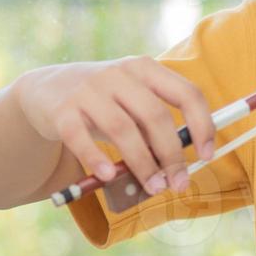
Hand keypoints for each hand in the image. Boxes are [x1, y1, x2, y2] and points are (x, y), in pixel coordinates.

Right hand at [18, 57, 215, 195]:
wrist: (48, 88)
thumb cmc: (104, 101)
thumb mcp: (132, 101)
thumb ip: (155, 125)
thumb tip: (180, 165)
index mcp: (144, 69)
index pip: (185, 93)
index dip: (202, 125)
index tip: (207, 155)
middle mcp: (118, 74)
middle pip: (155, 116)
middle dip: (172, 155)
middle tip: (179, 183)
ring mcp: (88, 90)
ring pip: (122, 129)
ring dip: (142, 164)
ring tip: (153, 187)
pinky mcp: (62, 110)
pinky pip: (80, 137)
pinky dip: (97, 159)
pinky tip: (109, 177)